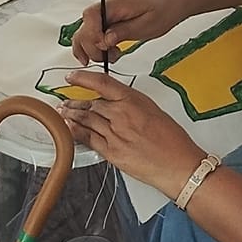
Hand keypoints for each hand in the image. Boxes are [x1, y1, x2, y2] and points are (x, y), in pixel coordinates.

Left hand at [57, 74, 207, 194]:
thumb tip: (118, 103)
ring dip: (71, 115)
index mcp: (134, 100)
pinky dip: (75, 132)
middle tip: (65, 100)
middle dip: (75, 102)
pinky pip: (87, 138)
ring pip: (86, 120)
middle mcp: (121, 115)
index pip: (102, 83)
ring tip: (63, 112)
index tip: (72, 77)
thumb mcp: (154, 111)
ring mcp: (114, 133)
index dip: (83, 78)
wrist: (178, 164)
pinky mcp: (111, 152)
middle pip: (90, 103)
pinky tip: (69, 128)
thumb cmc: (173, 140)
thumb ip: (133, 105)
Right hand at [69, 0, 188, 66]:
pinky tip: (105, 54)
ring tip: (109, 57)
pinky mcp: (106, 22)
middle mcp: (105, 7)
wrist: (167, 3)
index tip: (104, 48)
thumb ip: (124, 31)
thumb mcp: (147, 24)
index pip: (90, 16)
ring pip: (84, 34)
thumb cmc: (161, 10)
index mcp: (115, 3)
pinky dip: (94, 47)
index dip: (92, 34)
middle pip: (83, 27)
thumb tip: (106, 40)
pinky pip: (91, 35)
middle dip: (92, 47)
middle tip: (108, 57)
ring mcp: (104, 15)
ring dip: (92, 50)